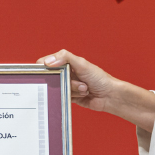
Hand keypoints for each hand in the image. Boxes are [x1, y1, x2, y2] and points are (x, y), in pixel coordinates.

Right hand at [38, 50, 154, 131]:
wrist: (110, 96)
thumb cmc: (100, 78)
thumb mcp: (82, 64)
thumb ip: (65, 58)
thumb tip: (48, 61)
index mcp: (68, 62)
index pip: (47, 62)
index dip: (44, 67)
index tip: (46, 71)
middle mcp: (66, 73)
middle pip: (52, 77)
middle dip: (64, 80)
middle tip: (75, 80)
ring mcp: (68, 85)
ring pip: (59, 88)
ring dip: (72, 89)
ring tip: (84, 88)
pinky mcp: (70, 96)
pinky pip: (63, 97)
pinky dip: (73, 96)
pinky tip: (83, 94)